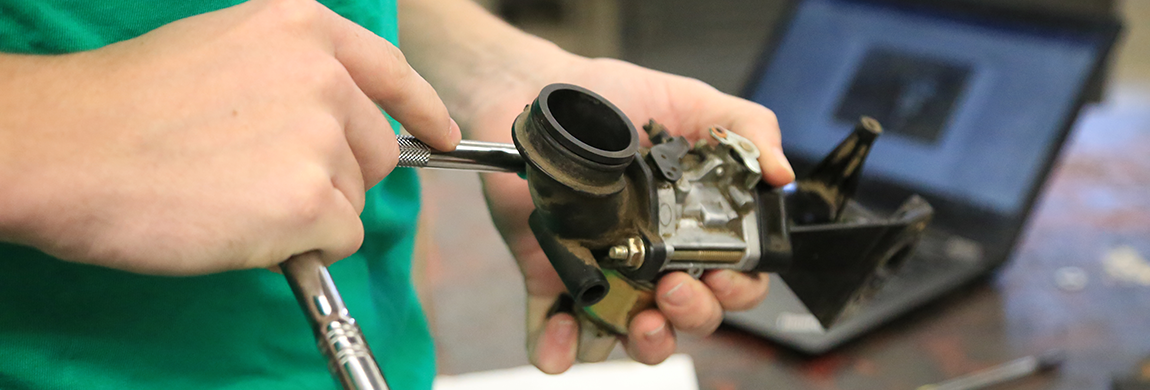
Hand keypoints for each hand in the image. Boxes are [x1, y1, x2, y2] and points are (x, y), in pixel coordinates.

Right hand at [0, 0, 458, 274]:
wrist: (65, 149)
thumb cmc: (127, 109)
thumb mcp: (223, 52)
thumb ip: (293, 77)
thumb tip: (338, 127)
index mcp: (303, 28)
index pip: (392, 73)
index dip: (421, 110)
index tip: (439, 134)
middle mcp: (325, 75)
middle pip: (377, 149)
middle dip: (337, 175)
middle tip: (261, 178)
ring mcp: (321, 136)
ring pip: (355, 199)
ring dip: (309, 210)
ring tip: (233, 193)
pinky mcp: (311, 199)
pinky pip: (338, 238)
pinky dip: (301, 245)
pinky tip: (241, 222)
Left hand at [471, 57, 793, 372]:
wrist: (544, 89)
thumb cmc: (619, 96)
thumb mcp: (694, 102)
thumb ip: (748, 129)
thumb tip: (782, 174)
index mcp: (694, 229)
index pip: (733, 281)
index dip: (736, 291)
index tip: (720, 275)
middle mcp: (654, 259)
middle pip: (689, 317)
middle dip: (690, 318)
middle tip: (673, 290)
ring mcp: (604, 274)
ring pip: (630, 337)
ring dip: (640, 345)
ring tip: (635, 323)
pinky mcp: (552, 276)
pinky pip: (554, 334)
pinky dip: (557, 350)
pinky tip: (560, 338)